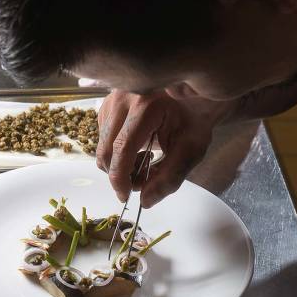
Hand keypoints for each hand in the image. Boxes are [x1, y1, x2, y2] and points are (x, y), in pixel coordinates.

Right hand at [96, 90, 235, 207]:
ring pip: (102, 146)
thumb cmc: (195, 121)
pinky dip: (116, 151)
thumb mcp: (190, 151)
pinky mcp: (107, 105)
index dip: (120, 177)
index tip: (126, 196)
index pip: (122, 148)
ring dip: (118, 163)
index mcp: (147, 106)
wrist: (192, 95)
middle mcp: (124, 98)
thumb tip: (144, 201)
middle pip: (106, 149)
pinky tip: (137, 146)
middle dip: (119, 173)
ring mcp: (112, 99)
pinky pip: (103, 138)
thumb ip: (169, 178)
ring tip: (144, 159)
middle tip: (141, 180)